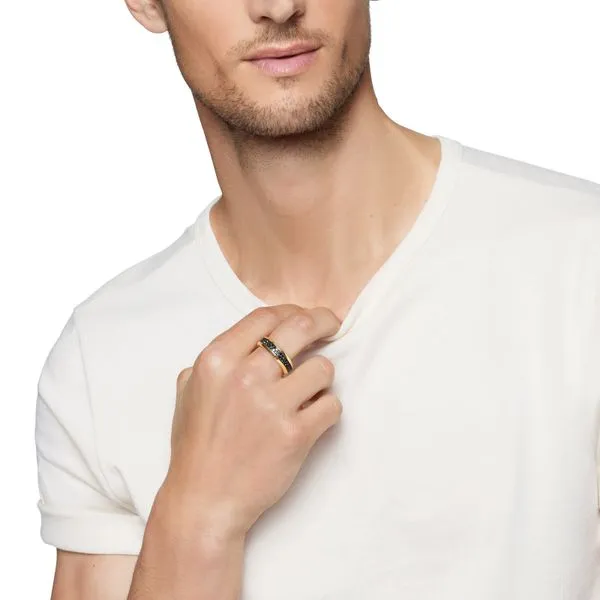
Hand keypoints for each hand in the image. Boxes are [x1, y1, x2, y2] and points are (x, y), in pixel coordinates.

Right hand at [163, 304, 342, 539]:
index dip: (292, 311)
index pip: (266, 315)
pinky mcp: (296, 435)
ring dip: (322, 378)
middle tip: (333, 326)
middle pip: (300, 326)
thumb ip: (215, 360)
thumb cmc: (196, 447)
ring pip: (324, 367)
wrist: (205, 500)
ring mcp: (272, 405)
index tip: (305, 317)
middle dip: (324, 321)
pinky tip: (312, 417)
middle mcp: (244, 375)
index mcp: (217, 359)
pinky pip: (332, 405)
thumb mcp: (189, 391)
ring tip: (310, 392)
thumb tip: (250, 339)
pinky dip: (327, 409)